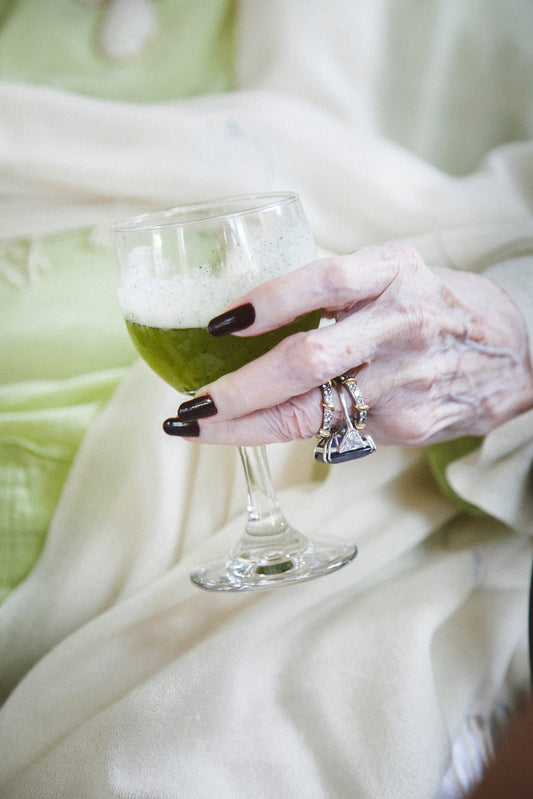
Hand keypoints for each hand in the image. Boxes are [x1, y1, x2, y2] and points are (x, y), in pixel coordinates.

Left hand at [168, 244, 532, 446]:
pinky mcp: (408, 425)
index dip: (268, 301)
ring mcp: (406, 381)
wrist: (517, 355)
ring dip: (245, 426)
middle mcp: (402, 324)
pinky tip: (257, 429)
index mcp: (395, 272)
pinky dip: (288, 432)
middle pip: (308, 360)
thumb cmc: (440, 306)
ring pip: (311, 413)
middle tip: (189, 406)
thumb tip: (251, 313)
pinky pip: (334, 431)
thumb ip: (340, 288)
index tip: (218, 323)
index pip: (324, 281)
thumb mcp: (397, 274)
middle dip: (238, 391)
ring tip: (197, 427)